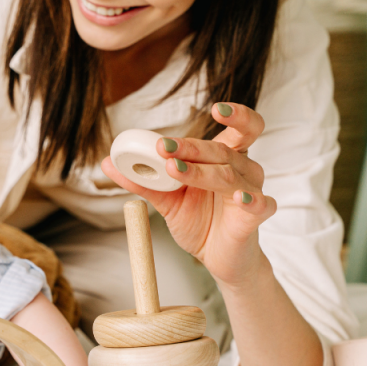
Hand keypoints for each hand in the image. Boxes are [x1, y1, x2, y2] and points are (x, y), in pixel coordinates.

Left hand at [101, 102, 275, 287]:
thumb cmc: (199, 222)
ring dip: (201, 171)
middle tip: (163, 147)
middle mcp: (242, 169)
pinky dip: (250, 199)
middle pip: (222, 150)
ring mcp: (251, 191)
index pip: (240, 128)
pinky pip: (258, 204)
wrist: (217, 258)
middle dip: (191, 146)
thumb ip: (141, 179)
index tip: (217, 107)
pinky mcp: (256, 217)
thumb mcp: (166, 199)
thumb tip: (107, 162)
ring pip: (230, 174)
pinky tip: (240, 198)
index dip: (235, 114)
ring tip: (175, 170)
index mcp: (224, 158)